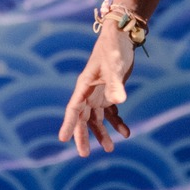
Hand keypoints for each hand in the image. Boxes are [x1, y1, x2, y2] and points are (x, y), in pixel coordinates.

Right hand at [59, 24, 135, 156]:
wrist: (123, 35)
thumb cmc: (115, 47)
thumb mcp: (115, 65)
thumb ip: (116, 84)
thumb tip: (119, 102)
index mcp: (84, 85)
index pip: (73, 108)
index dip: (68, 124)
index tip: (62, 139)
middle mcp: (89, 91)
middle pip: (82, 118)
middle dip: (83, 136)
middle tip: (85, 154)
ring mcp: (99, 93)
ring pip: (97, 118)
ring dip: (102, 133)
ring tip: (110, 149)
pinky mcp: (111, 92)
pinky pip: (111, 113)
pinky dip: (117, 123)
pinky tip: (127, 133)